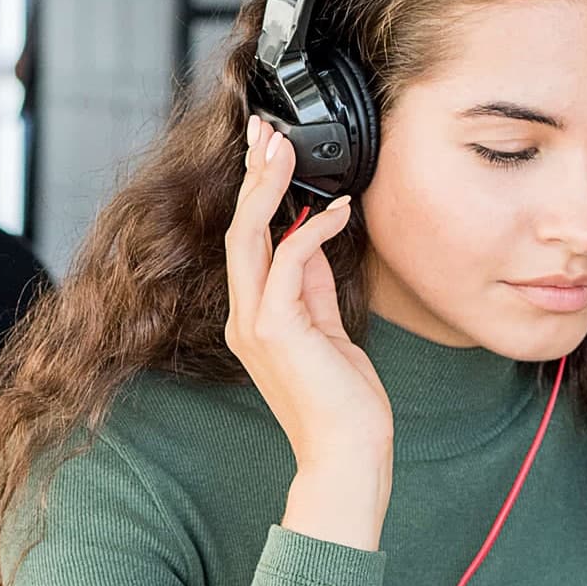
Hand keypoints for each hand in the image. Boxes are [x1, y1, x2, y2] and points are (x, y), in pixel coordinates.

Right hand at [227, 117, 394, 549]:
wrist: (347, 454)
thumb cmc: (344, 405)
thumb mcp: (330, 333)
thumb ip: (314, 288)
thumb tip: (311, 240)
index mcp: (255, 319)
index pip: (249, 243)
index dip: (257, 195)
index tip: (267, 154)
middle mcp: (245, 318)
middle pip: (239, 231)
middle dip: (253, 177)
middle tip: (265, 131)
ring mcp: (255, 324)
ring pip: (250, 238)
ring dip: (269, 188)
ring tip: (285, 149)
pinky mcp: (277, 329)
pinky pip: (289, 264)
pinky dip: (314, 231)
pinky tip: (340, 211)